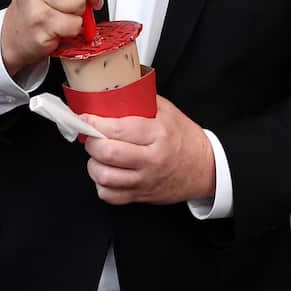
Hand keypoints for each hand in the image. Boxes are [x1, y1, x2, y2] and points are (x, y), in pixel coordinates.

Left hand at [80, 97, 214, 205]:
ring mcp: (145, 180)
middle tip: (92, 136)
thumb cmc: (185, 138)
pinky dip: (101, 185)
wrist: (205, 168)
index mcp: (159, 133)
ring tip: (98, 156)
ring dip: (93, 164)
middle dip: (92, 142)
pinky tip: (107, 173)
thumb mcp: (168, 112)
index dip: (96, 123)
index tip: (86, 118)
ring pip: (105, 177)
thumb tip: (113, 94)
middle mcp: (152, 159)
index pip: (120, 128)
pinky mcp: (141, 195)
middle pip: (108, 153)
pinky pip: (110, 195)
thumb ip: (142, 102)